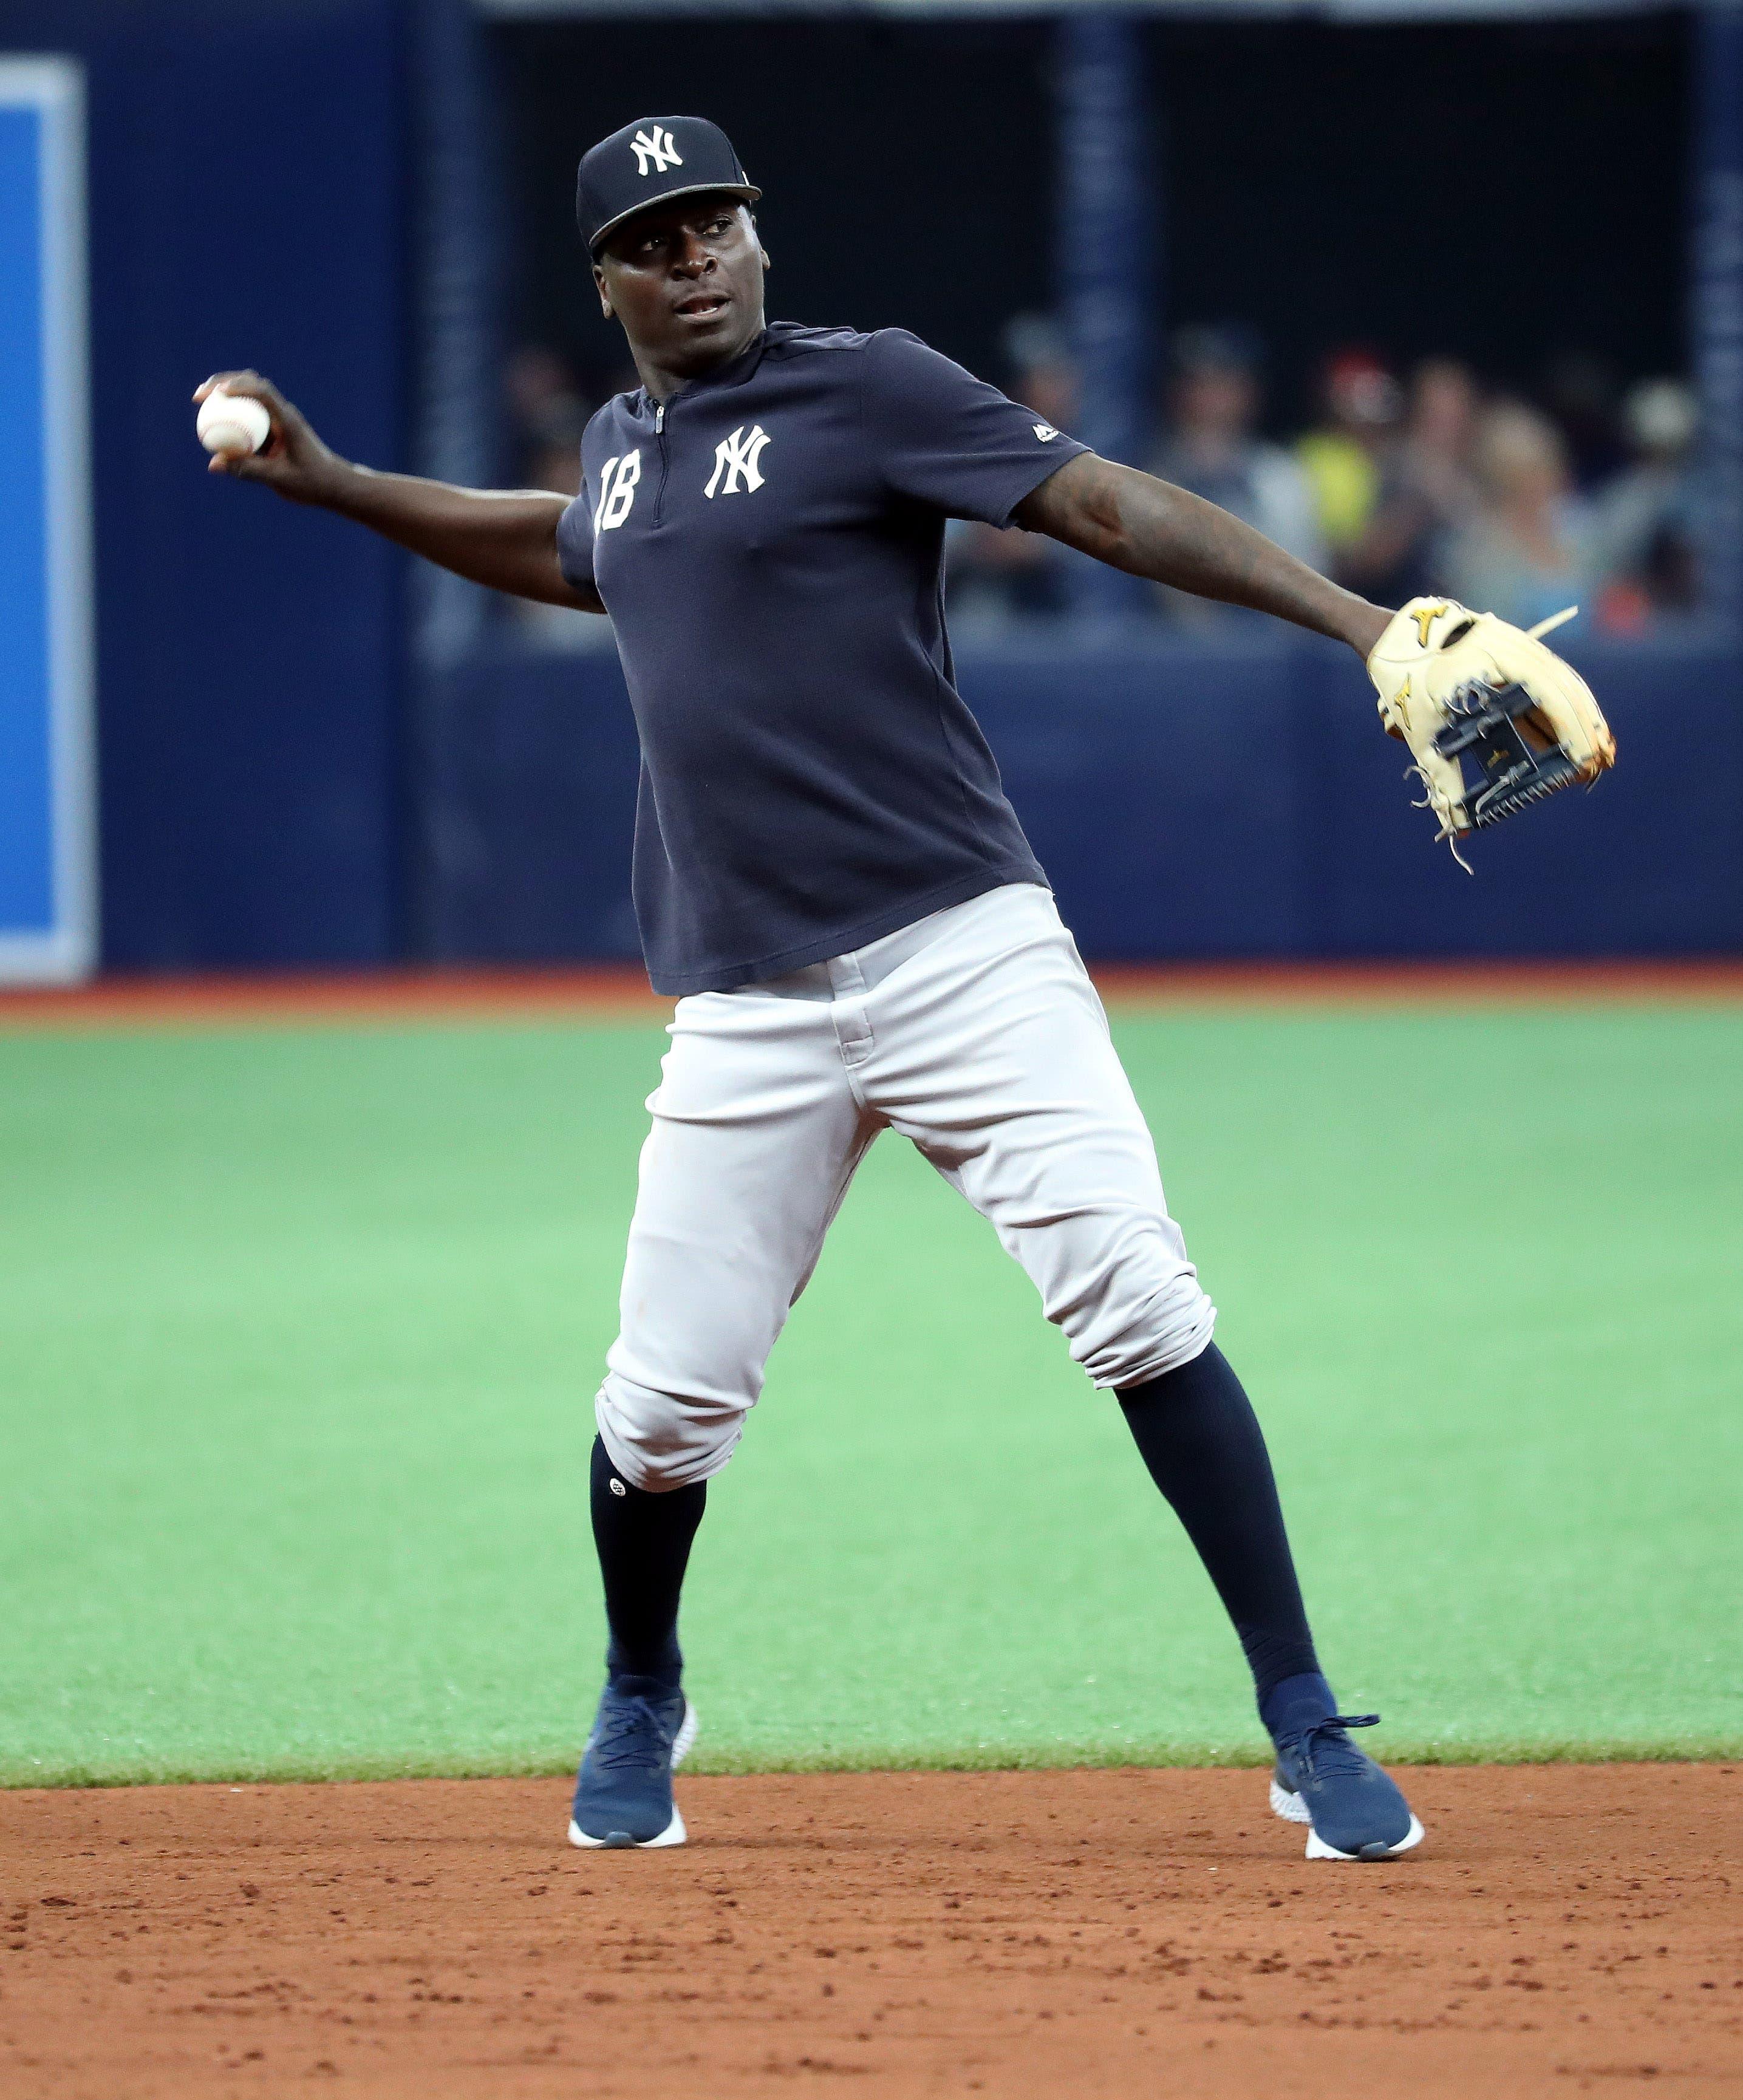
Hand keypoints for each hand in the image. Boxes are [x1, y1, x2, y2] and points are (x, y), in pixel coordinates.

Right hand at [192, 370, 348, 507]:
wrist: (333, 485)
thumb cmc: (312, 482)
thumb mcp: (279, 479)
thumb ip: (248, 470)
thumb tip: (214, 464)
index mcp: (288, 420)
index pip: (262, 392)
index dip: (237, 387)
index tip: (215, 394)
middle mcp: (283, 413)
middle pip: (252, 384)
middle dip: (224, 383)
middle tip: (200, 394)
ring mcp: (278, 419)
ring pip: (249, 395)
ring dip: (226, 392)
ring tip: (201, 400)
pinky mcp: (274, 428)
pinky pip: (249, 415)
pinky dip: (232, 413)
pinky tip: (213, 420)